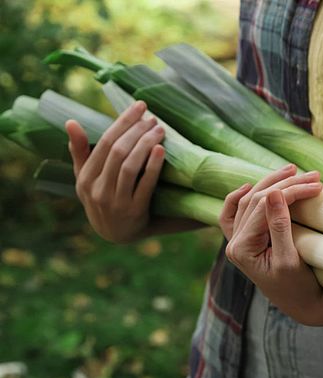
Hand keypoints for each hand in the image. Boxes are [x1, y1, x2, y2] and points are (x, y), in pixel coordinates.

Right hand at [65, 101, 165, 243]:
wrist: (115, 234)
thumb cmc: (102, 198)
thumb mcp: (86, 178)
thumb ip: (80, 151)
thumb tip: (70, 122)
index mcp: (86, 178)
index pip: (105, 142)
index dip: (123, 122)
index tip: (139, 106)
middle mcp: (98, 190)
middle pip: (118, 152)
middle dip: (137, 131)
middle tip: (153, 118)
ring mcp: (116, 203)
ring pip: (130, 167)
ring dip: (145, 145)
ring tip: (160, 130)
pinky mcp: (135, 213)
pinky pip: (144, 186)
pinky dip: (153, 167)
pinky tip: (161, 151)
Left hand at [220, 165, 322, 325]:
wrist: (301, 304)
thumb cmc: (298, 287)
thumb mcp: (290, 259)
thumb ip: (279, 226)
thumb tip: (273, 192)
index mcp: (241, 249)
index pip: (264, 207)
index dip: (290, 192)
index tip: (316, 185)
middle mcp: (234, 244)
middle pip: (254, 200)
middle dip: (284, 184)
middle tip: (313, 176)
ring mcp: (237, 242)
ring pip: (248, 201)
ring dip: (269, 184)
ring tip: (293, 171)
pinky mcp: (245, 241)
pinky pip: (235, 214)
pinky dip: (240, 198)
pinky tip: (250, 186)